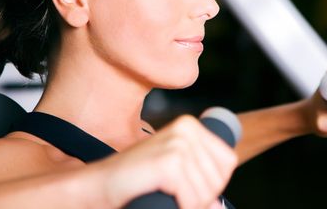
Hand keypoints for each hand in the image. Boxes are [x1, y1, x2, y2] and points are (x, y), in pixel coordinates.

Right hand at [101, 115, 237, 208]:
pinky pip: (192, 198)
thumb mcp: (175, 175)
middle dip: (202, 197)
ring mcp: (178, 143)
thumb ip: (200, 184)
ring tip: (168, 195)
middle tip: (176, 195)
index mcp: (191, 125)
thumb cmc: (136, 180)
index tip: (190, 189)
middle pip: (219, 177)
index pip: (228, 161)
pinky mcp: (169, 162)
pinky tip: (163, 197)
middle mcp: (187, 128)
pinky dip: (182, 207)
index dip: (214, 184)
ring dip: (190, 204)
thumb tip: (222, 208)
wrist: (98, 184)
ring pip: (207, 191)